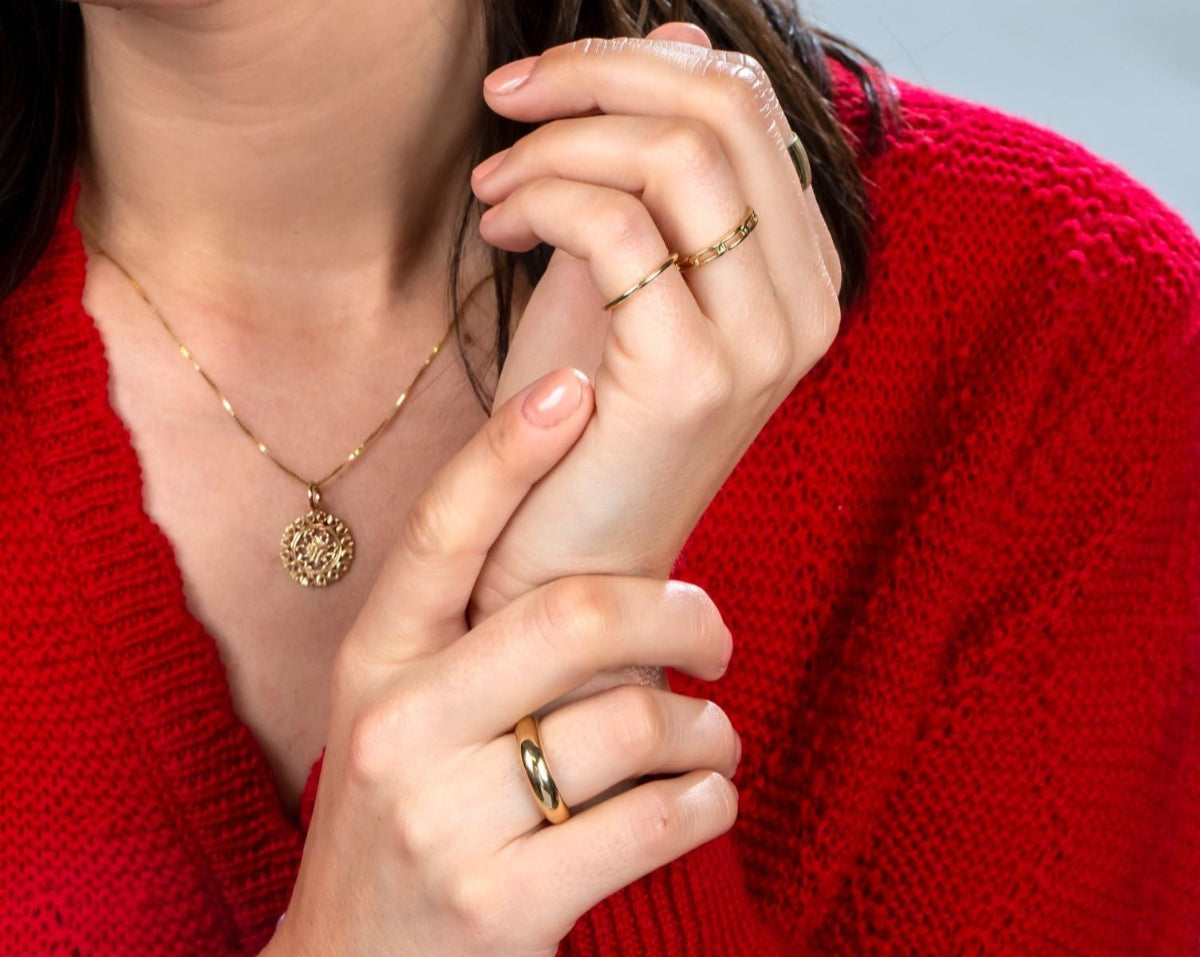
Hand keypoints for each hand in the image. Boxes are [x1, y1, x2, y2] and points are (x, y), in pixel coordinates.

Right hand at [266, 369, 738, 956]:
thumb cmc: (409, 816)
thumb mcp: (406, 714)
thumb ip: (479, 642)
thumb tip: (607, 567)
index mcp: (376, 662)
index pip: (440, 533)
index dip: (506, 453)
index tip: (570, 388)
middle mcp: (397, 728)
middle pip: (571, 616)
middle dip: (677, 613)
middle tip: (715, 630)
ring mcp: (443, 821)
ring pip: (629, 725)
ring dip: (704, 727)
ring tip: (713, 738)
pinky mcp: (499, 906)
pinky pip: (650, 825)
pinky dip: (707, 802)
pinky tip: (707, 798)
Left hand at [467, 24, 840, 625]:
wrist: (568, 568)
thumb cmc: (583, 432)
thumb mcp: (619, 279)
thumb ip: (647, 172)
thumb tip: (675, 33)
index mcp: (799, 275)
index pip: (747, 107)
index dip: (638, 64)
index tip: (542, 90)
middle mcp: (803, 304)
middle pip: (721, 110)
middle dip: (593, 75)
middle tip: (507, 103)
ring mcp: (761, 344)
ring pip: (676, 154)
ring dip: (558, 143)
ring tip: (494, 188)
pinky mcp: (692, 377)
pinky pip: (618, 227)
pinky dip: (542, 199)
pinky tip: (499, 229)